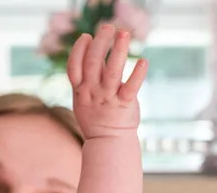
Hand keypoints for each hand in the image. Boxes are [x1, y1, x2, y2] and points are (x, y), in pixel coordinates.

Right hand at [67, 23, 147, 138]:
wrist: (107, 141)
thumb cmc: (97, 115)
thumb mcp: (85, 95)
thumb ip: (90, 72)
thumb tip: (96, 46)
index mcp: (80, 90)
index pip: (74, 66)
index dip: (79, 49)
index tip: (87, 36)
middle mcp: (92, 93)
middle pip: (93, 63)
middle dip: (100, 42)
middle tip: (108, 26)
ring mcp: (108, 98)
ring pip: (112, 72)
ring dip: (118, 51)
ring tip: (123, 33)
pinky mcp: (124, 104)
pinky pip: (131, 88)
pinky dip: (137, 74)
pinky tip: (143, 61)